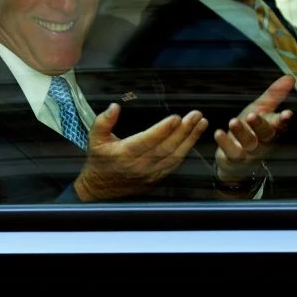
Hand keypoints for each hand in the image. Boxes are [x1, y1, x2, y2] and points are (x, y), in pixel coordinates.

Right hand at [74, 103, 208, 201]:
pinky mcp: (156, 178)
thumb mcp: (94, 139)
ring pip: (174, 157)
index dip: (162, 130)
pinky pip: (174, 164)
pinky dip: (186, 151)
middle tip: (196, 116)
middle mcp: (139, 165)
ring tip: (201, 124)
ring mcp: (150, 173)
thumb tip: (114, 107)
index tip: (176, 118)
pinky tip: (193, 138)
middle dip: (183, 131)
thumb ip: (103, 122)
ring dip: (190, 139)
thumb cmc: (99, 161)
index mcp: (124, 154)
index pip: (147, 141)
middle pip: (166, 148)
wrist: (99, 190)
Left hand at [213, 74, 294, 189]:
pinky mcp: (234, 158)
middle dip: (260, 125)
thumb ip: (274, 95)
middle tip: (252, 115)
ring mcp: (249, 152)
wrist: (235, 159)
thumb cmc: (251, 129)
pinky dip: (225, 143)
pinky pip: (231, 152)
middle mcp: (263, 142)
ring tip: (233, 122)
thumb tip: (290, 77)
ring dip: (241, 132)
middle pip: (265, 134)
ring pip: (249, 143)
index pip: (280, 124)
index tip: (287, 113)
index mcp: (271, 129)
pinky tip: (218, 133)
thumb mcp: (261, 109)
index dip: (283, 120)